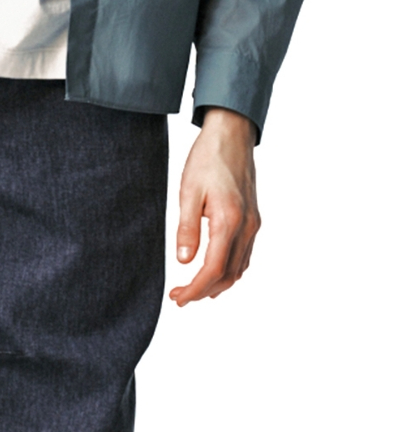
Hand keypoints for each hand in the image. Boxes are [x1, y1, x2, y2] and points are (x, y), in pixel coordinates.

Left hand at [170, 113, 260, 306]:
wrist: (233, 133)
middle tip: (180, 296)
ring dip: (217, 285)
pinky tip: (214, 273)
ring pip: (239, 270)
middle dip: (203, 292)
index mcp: (229, 221)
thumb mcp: (188, 191)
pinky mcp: (253, 220)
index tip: (177, 298)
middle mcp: (246, 227)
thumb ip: (187, 228)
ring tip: (194, 289)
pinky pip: (245, 256)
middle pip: (227, 276)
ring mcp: (253, 224)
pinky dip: (229, 271)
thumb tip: (184, 261)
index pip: (213, 270)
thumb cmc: (209, 157)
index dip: (194, 290)